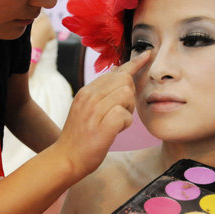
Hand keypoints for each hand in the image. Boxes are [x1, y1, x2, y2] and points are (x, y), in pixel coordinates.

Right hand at [55, 51, 150, 176]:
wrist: (67, 158)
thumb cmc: (80, 135)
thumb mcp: (86, 108)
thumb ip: (101, 93)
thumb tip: (121, 74)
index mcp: (86, 91)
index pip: (115, 72)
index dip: (134, 64)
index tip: (147, 55)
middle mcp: (89, 97)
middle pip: (124, 80)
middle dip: (130, 95)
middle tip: (121, 111)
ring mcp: (94, 111)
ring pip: (126, 94)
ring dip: (128, 109)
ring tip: (117, 121)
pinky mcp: (101, 127)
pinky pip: (125, 115)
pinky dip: (126, 123)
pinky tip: (117, 130)